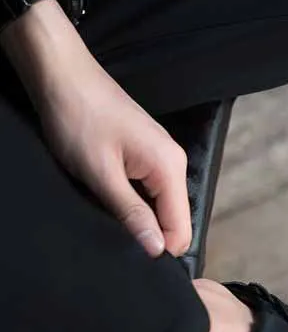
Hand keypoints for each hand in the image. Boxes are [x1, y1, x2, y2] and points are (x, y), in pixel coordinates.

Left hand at [0, 0, 191, 257]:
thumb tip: (156, 250)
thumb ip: (131, 213)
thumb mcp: (100, 174)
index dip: (158, 249)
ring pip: (161, 206)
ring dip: (140, 218)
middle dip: (150, 235)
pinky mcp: (147, 154)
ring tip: (108, 216)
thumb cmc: (78, 119)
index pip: (181, 228)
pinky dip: (134, 202)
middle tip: (113, 238)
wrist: (62, 76)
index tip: (128, 255)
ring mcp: (162, 156)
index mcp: (169, 167)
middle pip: (174, 219)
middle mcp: (174, 162)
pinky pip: (151, 191)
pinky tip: (111, 200)